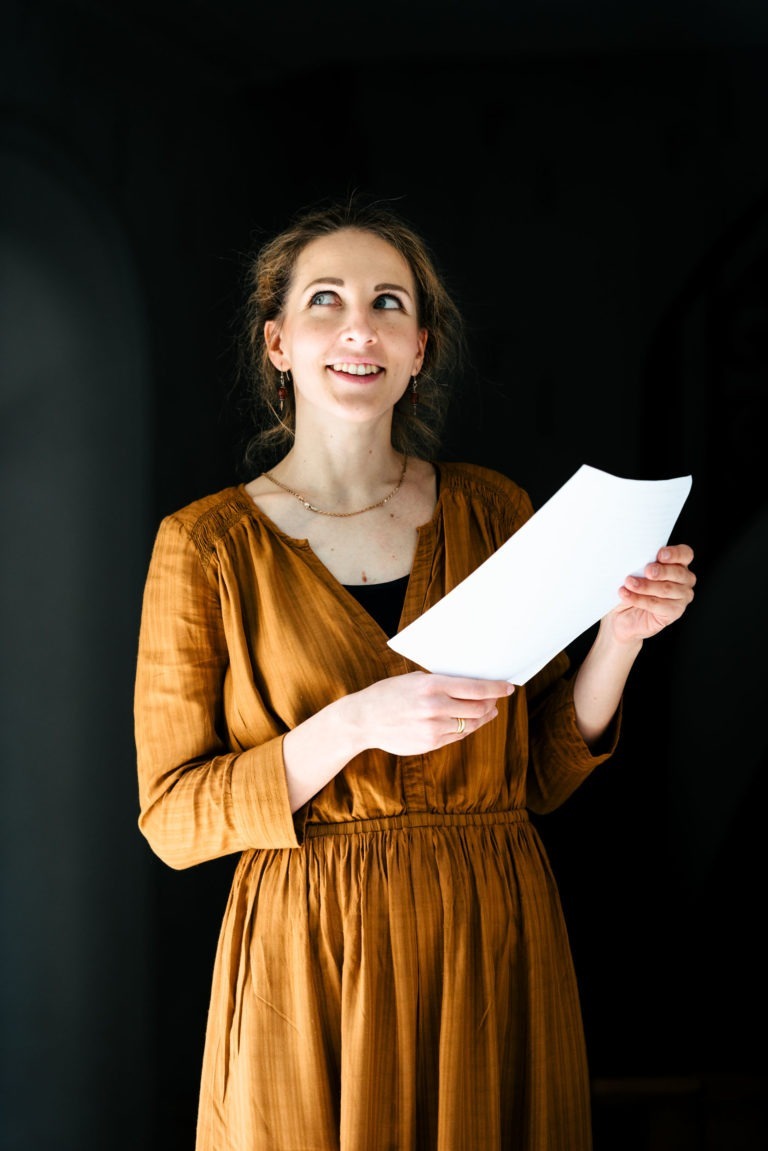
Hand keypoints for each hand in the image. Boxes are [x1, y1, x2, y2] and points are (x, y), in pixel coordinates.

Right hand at [347, 671, 513, 756]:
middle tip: (496, 699)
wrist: (364, 719)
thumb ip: (442, 683)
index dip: (496, 688)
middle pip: (478, 708)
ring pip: (470, 724)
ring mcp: (433, 728)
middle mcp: (435, 707)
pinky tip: (468, 722)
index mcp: (432, 686)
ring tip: (487, 711)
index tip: (508, 687)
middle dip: (491, 703)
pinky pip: (457, 735)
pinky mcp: (430, 743)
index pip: (475, 688)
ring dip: (482, 717)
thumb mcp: (415, 680)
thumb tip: (472, 686)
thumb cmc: (390, 694)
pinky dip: (466, 728)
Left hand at [609, 543, 695, 643]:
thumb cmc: (629, 588)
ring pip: (666, 589)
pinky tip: (627, 595)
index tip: (660, 555)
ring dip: (645, 586)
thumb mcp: (632, 571)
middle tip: (646, 572)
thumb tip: (633, 556)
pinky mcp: (674, 612)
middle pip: (678, 572)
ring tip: (629, 584)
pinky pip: (658, 605)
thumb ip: (639, 563)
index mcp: (676, 563)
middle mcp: (683, 579)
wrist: (620, 613)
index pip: (685, 554)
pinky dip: (640, 600)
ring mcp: (681, 596)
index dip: (675, 554)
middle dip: (660, 571)